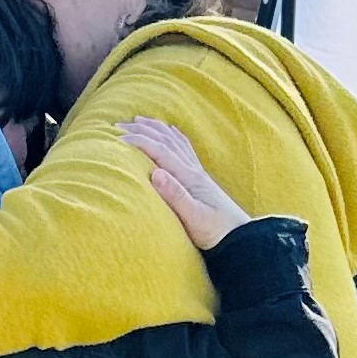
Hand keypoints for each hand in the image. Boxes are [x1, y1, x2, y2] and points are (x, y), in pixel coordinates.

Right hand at [120, 118, 250, 250]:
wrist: (239, 237)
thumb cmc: (215, 231)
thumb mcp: (193, 217)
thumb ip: (175, 196)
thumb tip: (155, 173)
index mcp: (188, 178)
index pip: (160, 151)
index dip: (139, 141)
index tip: (117, 137)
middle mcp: (192, 170)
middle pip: (166, 141)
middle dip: (142, 130)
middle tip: (119, 125)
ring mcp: (197, 173)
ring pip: (174, 141)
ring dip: (156, 128)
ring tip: (139, 120)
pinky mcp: (199, 179)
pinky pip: (185, 149)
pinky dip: (174, 136)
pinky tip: (170, 131)